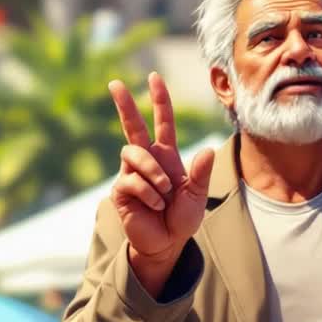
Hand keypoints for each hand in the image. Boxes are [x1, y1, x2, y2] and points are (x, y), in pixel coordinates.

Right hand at [109, 74, 214, 268]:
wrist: (166, 243)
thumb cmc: (181, 219)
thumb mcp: (197, 195)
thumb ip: (201, 174)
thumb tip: (206, 150)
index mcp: (166, 156)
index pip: (162, 123)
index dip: (159, 101)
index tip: (154, 77)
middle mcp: (146, 160)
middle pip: (132, 126)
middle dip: (124, 104)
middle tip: (115, 83)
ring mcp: (131, 174)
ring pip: (134, 154)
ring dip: (152, 172)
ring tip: (164, 193)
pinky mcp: (121, 190)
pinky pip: (131, 180)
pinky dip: (148, 193)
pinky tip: (154, 206)